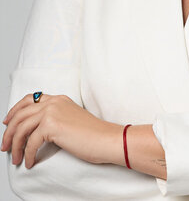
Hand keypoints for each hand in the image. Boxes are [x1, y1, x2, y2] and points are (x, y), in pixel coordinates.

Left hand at [1, 93, 122, 168]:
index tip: (7, 122)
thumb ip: (55, 118)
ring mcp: (52, 111)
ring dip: (16, 146)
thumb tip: (35, 130)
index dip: (15, 110)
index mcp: (59, 99)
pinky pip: (31, 142)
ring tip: (16, 158)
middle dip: (9, 132)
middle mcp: (54, 102)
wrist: (106, 138)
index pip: (29, 99)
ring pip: (22, 128)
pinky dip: (28, 154)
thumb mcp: (71, 119)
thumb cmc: (93, 134)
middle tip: (6, 146)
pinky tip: (30, 162)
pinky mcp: (52, 125)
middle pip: (20, 114)